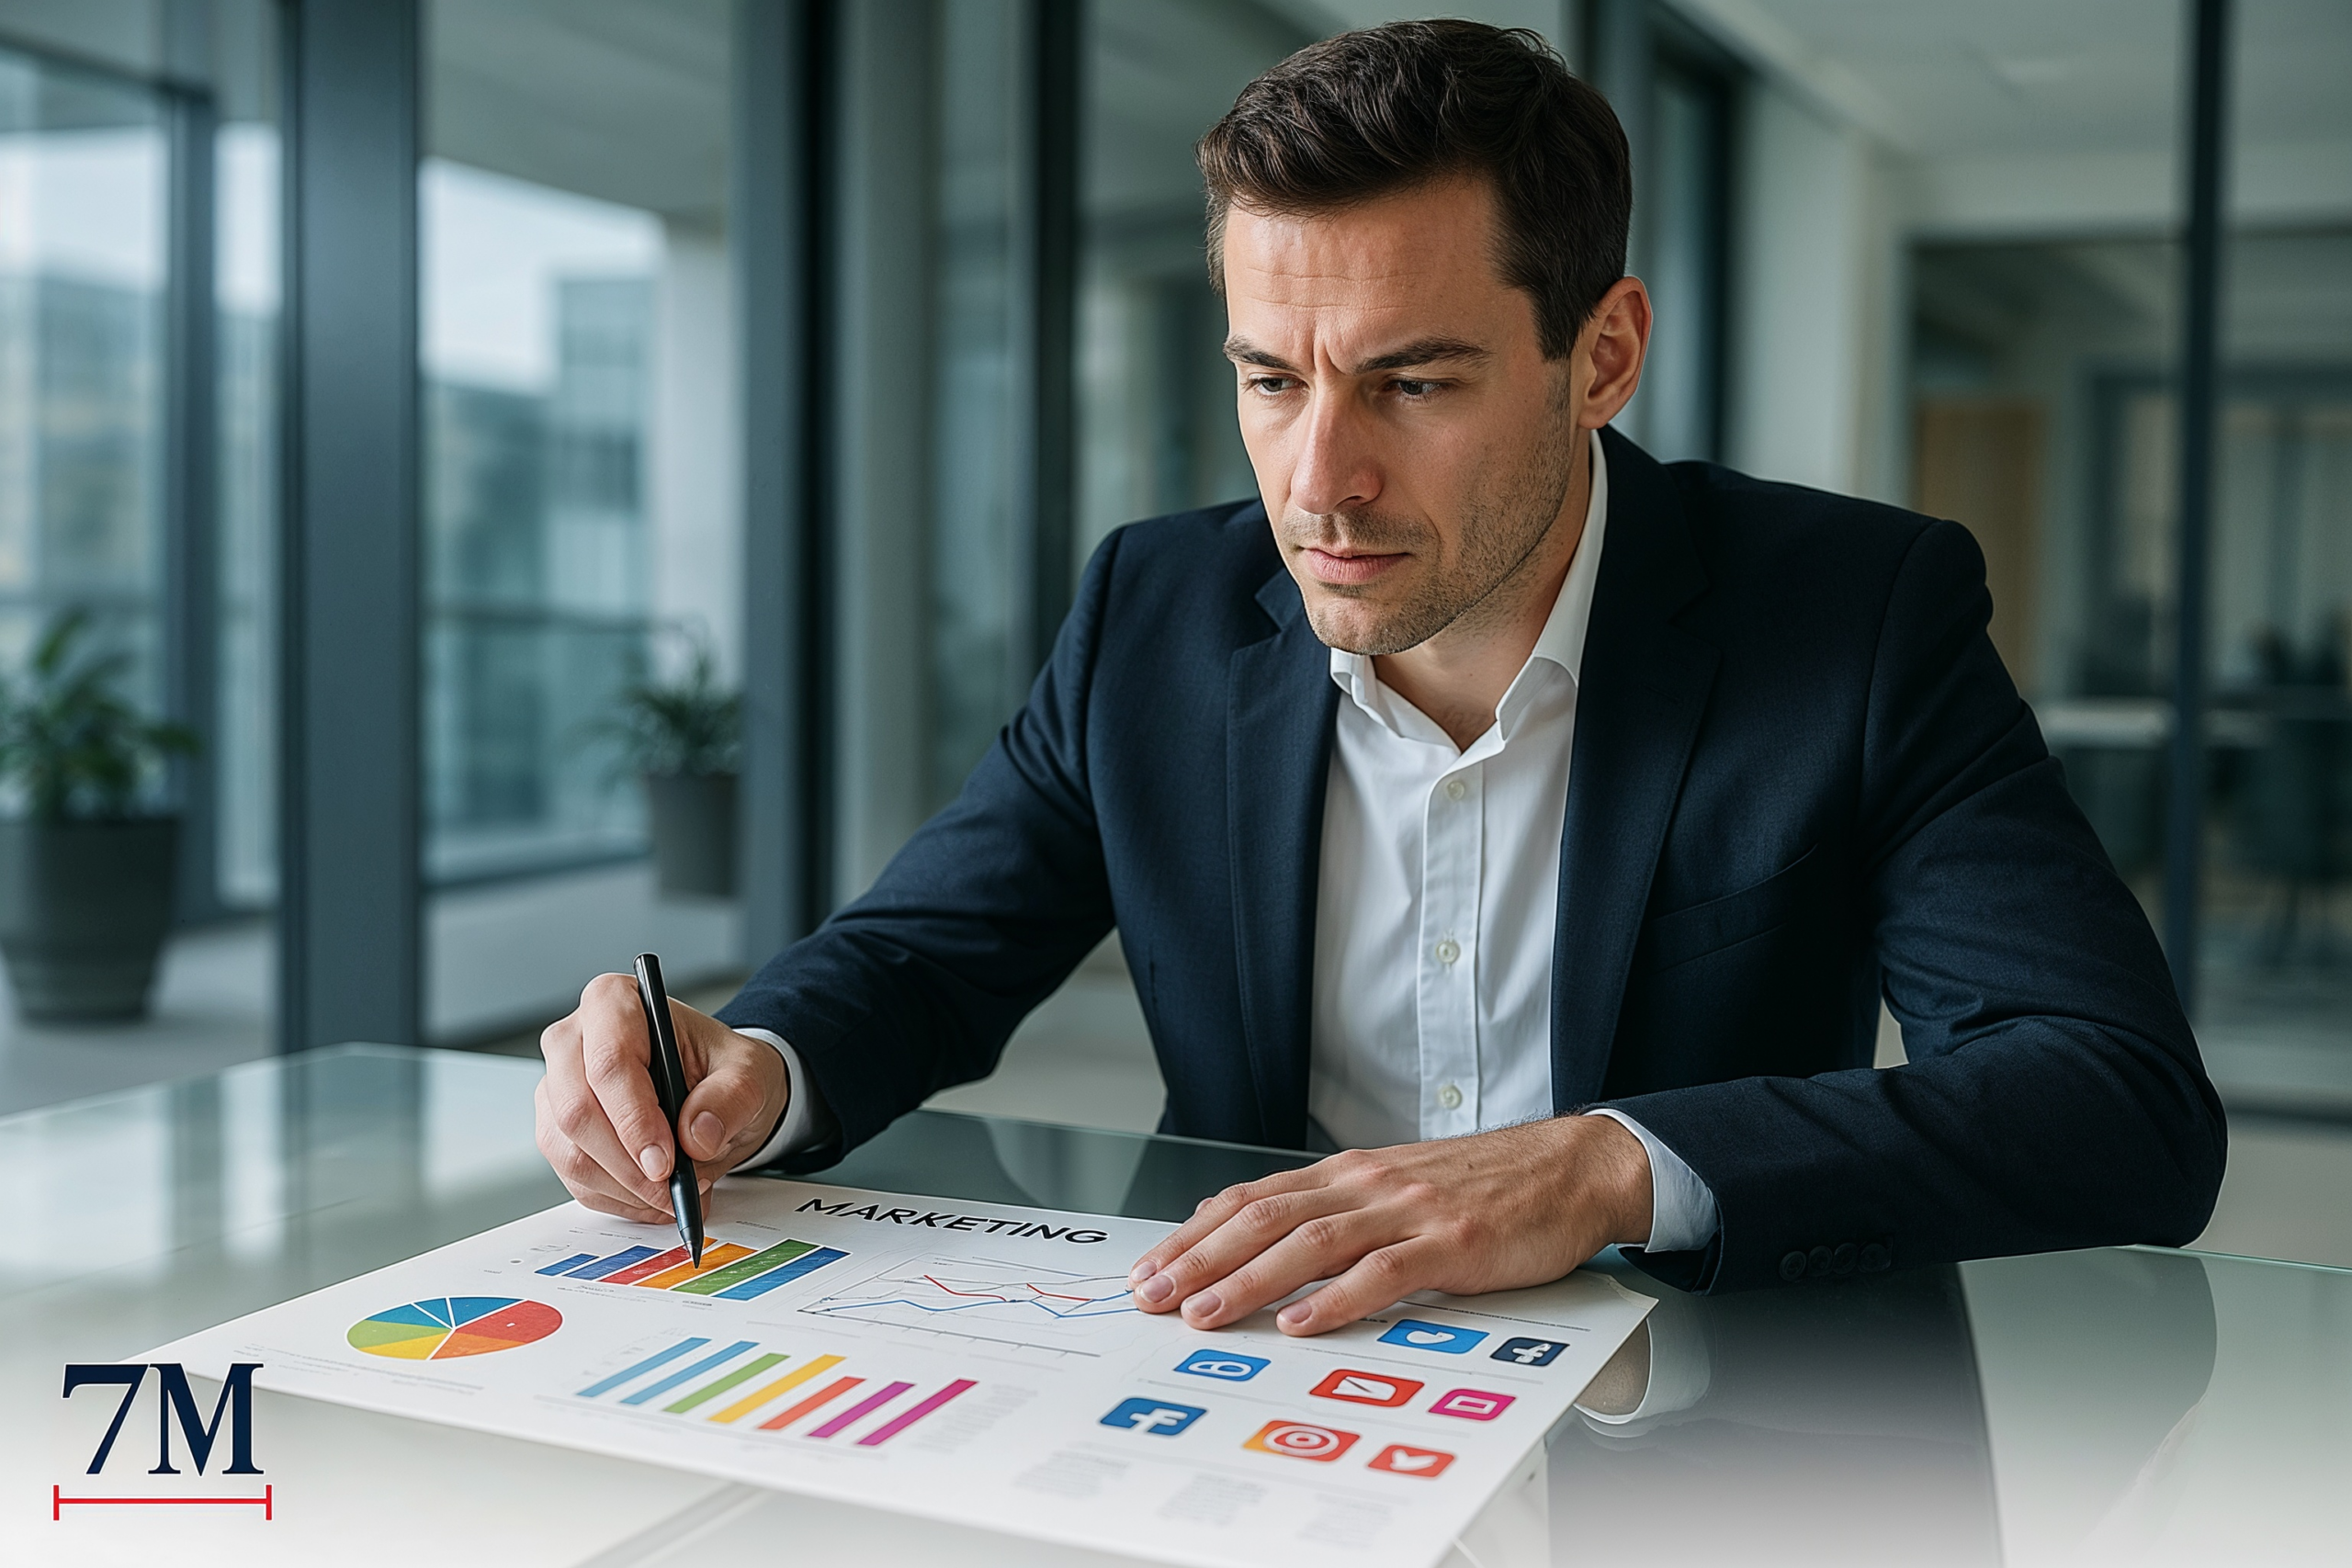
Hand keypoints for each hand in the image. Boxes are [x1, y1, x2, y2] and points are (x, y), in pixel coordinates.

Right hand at [534, 973, 789, 1222]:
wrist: (714, 1087)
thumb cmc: (722, 1068)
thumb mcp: (749, 1074)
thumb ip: (730, 1099)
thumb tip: (697, 1137)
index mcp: (615, 1002)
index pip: (609, 1063)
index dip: (634, 1119)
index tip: (665, 1163)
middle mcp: (573, 1040)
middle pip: (577, 1111)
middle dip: (628, 1164)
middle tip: (673, 1189)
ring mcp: (557, 1088)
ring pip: (570, 1152)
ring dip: (624, 1187)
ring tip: (673, 1194)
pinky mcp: (556, 1130)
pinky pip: (574, 1177)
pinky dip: (617, 1197)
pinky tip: (652, 1197)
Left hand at [1124, 1115, 1652, 1334]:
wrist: (1569, 1167)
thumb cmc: (1483, 1187)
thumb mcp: (1396, 1189)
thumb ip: (1338, 1213)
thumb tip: (1267, 1246)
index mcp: (1349, 1173)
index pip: (1252, 1200)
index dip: (1195, 1234)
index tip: (1151, 1267)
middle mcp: (1367, 1184)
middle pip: (1265, 1218)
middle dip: (1201, 1259)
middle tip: (1153, 1297)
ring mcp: (1408, 1211)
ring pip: (1311, 1242)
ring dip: (1250, 1281)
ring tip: (1206, 1314)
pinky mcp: (1450, 1242)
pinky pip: (1384, 1272)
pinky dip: (1336, 1299)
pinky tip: (1301, 1323)